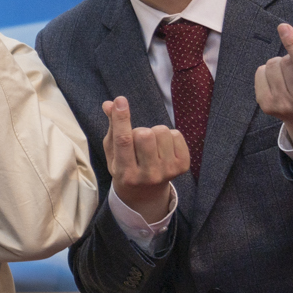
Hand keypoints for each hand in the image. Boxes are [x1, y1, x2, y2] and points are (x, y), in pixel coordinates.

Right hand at [101, 96, 188, 221]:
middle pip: (144, 134)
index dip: (121, 119)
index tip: (120, 101)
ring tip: (151, 145)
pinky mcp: (183, 166)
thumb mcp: (112, 152)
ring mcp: (167, 172)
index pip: (123, 141)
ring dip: (154, 132)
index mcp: (125, 173)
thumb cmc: (125, 166)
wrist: (146, 192)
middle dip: (139, 130)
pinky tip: (163, 148)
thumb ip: (112, 128)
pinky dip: (168, 136)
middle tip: (137, 142)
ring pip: (161, 131)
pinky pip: (176, 134)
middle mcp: (147, 175)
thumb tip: (109, 104)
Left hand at [255, 20, 292, 147]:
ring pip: (271, 65)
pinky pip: (260, 72)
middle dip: (291, 57)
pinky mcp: (266, 106)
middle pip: (286, 62)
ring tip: (291, 77)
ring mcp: (282, 106)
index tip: (284, 27)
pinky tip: (279, 82)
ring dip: (280, 64)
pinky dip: (268, 71)